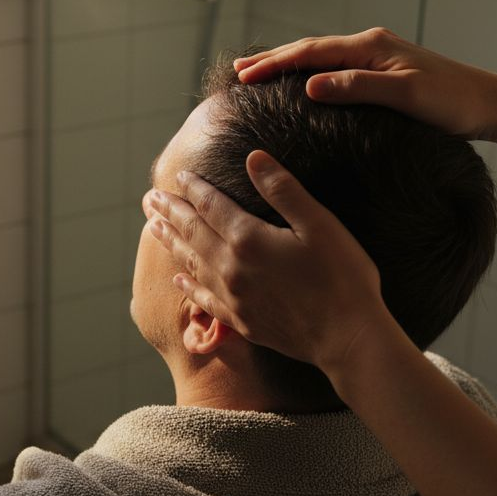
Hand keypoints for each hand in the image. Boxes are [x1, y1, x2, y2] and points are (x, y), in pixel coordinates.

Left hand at [142, 150, 399, 376]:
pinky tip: (177, 278)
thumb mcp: (319, 224)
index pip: (212, 206)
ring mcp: (233, 297)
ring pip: (191, 264)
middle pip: (192, 233)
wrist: (348, 338)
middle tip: (149, 199)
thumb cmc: (342, 277)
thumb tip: (254, 157)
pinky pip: (203, 299)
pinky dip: (187, 285)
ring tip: (153, 228)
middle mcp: (231, 268)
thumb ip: (283, 190)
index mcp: (249, 239)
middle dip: (170, 213)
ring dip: (171, 243)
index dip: (194, 189)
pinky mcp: (240, 321)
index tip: (179, 176)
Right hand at [234, 27, 496, 139]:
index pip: (311, 52)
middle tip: (237, 71)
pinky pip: (334, 66)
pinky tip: (301, 81)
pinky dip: (309, 71)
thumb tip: (309, 84)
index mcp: (371, 47)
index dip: (274, 63)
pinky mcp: (384, 70)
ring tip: (258, 73)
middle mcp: (371, 45)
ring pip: (320, 56)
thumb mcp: (405, 95)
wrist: (490, 105)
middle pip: (310, 48)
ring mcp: (377, 56)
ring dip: (288, 63)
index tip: (243, 76)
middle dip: (272, 59)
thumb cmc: (453, 102)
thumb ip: (357, 87)